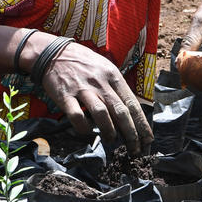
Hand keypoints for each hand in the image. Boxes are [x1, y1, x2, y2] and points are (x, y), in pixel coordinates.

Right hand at [35, 37, 152, 155]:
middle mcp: (100, 82)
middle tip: (134, 149)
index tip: (147, 139)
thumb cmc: (83, 63)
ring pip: (101, 114)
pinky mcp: (65, 95)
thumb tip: (129, 112)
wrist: (54, 53)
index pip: (132, 103)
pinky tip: (87, 132)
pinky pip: (76, 115)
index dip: (141, 124)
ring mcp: (83, 89)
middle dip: (131, 133)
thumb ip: (116, 88)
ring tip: (111, 140)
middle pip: (120, 111)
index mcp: (113, 76)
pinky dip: (83, 128)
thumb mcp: (105, 68)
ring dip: (109, 131)